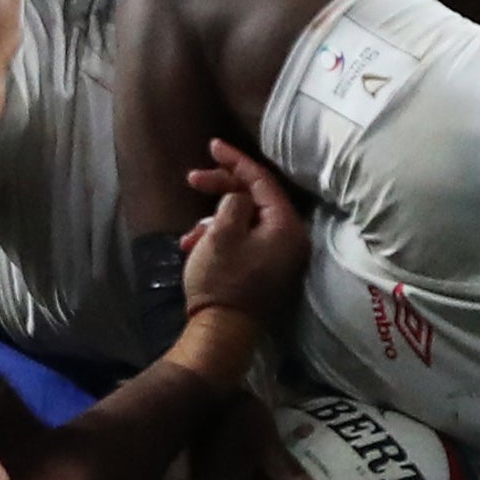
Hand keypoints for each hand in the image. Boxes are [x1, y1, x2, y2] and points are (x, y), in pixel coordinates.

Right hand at [178, 138, 309, 325]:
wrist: (220, 334)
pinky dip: (219, 238)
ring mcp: (279, 259)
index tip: (212, 145)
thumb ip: (233, 202)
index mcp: (287, 227)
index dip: (236, 160)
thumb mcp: (222, 233)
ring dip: (214, 219)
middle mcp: (291, 241)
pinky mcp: (265, 272)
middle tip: (191, 179)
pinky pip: (244, 241)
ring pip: (245, 221)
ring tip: (188, 235)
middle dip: (221, 187)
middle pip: (255, 199)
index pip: (263, 181)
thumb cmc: (222, 280)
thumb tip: (238, 196)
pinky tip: (193, 247)